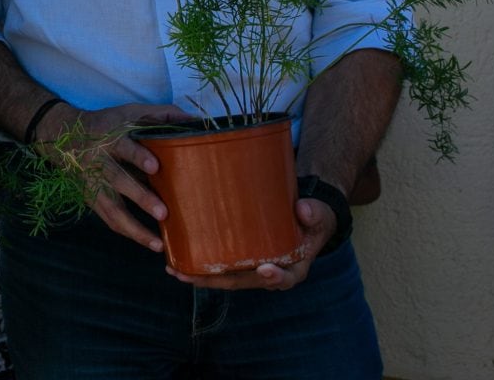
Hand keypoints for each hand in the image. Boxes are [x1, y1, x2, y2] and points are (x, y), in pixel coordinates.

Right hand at [45, 102, 190, 253]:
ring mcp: (93, 184)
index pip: (124, 147)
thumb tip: (193, 120)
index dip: (138, 156)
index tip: (155, 167)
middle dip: (140, 197)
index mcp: (110, 138)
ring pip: (111, 207)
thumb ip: (160, 115)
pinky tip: (149, 243)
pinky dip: (128, 232)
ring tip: (158, 243)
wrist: (62, 136)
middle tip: (163, 213)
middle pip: (118, 181)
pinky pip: (109, 219)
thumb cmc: (107, 124)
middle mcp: (99, 162)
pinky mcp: (92, 199)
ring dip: (134, 227)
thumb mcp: (128, 113)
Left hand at [167, 196, 335, 291]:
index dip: (275, 277)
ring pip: (227, 279)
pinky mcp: (241, 261)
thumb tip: (303, 210)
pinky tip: (178, 261)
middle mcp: (271, 274)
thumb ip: (313, 213)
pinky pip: (220, 268)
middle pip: (244, 282)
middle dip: (218, 281)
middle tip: (193, 277)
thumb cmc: (312, 219)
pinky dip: (200, 267)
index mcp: (294, 268)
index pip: (285, 278)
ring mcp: (253, 270)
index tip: (265, 269)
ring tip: (176, 271)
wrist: (305, 221)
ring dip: (201, 278)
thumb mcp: (318, 215)